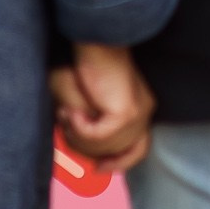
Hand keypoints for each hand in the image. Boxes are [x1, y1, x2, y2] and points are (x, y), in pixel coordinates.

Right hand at [51, 43, 155, 173]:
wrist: (95, 40)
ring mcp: (138, 112)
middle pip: (116, 152)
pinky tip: (71, 111)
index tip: (97, 168)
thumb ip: (93, 128)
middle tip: (66, 128)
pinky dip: (80, 128)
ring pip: (105, 147)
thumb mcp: (90, 102)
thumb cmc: (86, 66)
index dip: (119, 163)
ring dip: (79, 135)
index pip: (138, 149)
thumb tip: (87, 157)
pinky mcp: (126, 112)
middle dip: (86, 146)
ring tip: (65, 114)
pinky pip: (100, 137)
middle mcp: (144, 112)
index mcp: (140, 109)